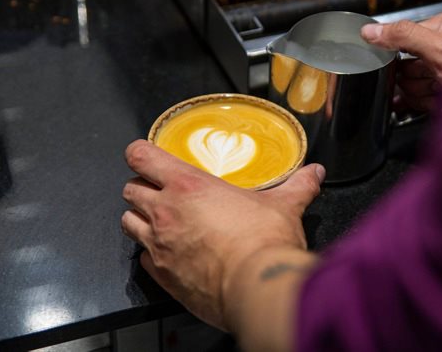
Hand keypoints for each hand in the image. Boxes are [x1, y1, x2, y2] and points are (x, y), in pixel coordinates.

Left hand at [121, 140, 324, 329]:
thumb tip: (314, 172)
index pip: (141, 156)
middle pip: (130, 189)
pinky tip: (172, 255)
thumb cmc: (264, 242)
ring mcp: (159, 245)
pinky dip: (152, 254)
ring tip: (162, 223)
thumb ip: (298, 185)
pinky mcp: (161, 275)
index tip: (146, 156)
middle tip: (162, 193)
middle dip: (142, 188)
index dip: (140, 153)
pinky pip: (142, 258)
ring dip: (140, 219)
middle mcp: (166, 212)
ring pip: (128, 222)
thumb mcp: (284, 206)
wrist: (257, 287)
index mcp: (188, 185)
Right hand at [361, 10, 441, 110]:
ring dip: (418, 94)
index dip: (399, 54)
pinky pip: (423, 99)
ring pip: (414, 83)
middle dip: (411, 79)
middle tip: (425, 82)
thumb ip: (404, 36)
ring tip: (437, 94)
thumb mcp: (439, 49)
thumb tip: (371, 31)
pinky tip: (429, 106)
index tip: (397, 64)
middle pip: (408, 63)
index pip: (406, 36)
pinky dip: (423, 105)